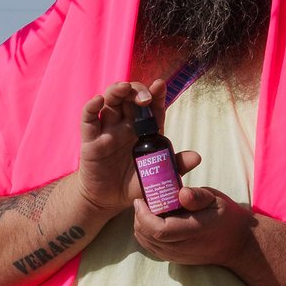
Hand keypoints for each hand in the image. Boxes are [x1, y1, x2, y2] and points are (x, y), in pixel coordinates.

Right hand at [79, 81, 199, 213]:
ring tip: (124, 88)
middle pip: (129, 97)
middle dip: (137, 90)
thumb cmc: (135, 184)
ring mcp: (107, 130)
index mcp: (145, 130)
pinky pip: (88, 119)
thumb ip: (175, 165)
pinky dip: (91, 107)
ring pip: (110, 101)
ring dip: (116, 91)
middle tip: (145, 98)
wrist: (109, 200)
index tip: (160, 85)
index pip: (152, 106)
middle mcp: (126, 124)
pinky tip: (98, 100)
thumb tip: (196, 157)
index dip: (156, 94)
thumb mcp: (157, 176)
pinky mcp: (90, 140)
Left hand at [133, 185, 254, 269]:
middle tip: (144, 200)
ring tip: (147, 208)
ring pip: (145, 242)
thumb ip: (198, 197)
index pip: (159, 229)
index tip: (141, 199)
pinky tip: (151, 220)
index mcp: (193, 231)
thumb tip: (181, 193)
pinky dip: (144, 232)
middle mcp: (181, 247)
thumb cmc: (226, 218)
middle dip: (139, 216)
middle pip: (147, 235)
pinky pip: (150, 246)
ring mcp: (175, 256)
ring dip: (140, 224)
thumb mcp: (217, 201)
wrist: (236, 244)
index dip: (144, 215)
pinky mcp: (172, 258)